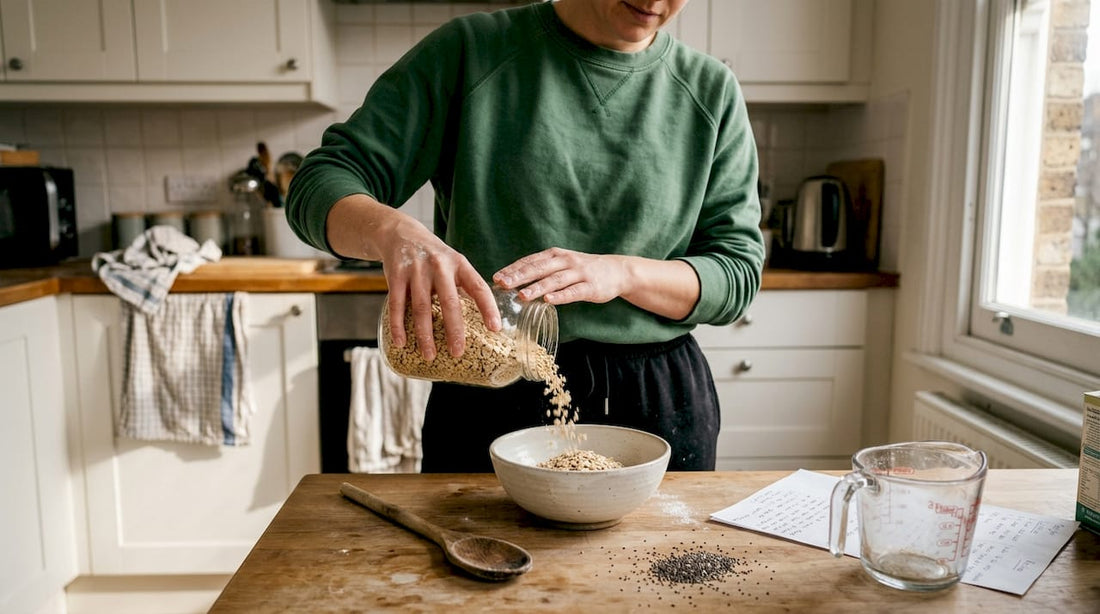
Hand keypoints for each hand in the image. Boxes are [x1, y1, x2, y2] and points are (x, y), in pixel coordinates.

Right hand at [379, 218, 499, 360]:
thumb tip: (482, 319)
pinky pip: (397, 305)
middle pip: (450, 302)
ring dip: (425, 335)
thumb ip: (464, 286)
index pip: (478, 287)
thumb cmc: (434, 257)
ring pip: (422, 308)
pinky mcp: (396, 275)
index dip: (488, 308)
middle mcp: (440, 266)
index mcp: (459, 264)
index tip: (495, 329)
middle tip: (457, 352)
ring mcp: (417, 270)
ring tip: (430, 355)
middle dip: (454, 330)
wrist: (401, 234)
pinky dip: (398, 326)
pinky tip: (401, 342)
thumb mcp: (453, 263)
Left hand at [492, 247, 628, 304]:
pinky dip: (560, 296)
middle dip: (519, 276)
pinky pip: (573, 292)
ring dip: (537, 288)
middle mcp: (565, 261)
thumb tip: (515, 281)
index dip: (513, 269)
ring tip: (521, 296)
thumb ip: (542, 270)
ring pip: (554, 280)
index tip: (496, 278)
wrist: (616, 270)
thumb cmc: (583, 269)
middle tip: (502, 284)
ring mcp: (578, 273)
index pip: (530, 261)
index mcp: (555, 255)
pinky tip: (548, 301)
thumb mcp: (561, 263)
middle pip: (539, 268)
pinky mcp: (590, 287)